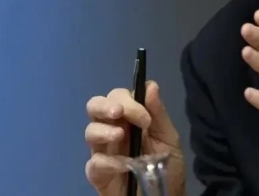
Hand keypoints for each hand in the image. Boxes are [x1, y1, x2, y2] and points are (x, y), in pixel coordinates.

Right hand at [84, 81, 185, 195]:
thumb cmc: (167, 167)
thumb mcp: (168, 138)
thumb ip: (158, 113)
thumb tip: (150, 85)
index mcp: (128, 119)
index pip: (117, 97)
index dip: (128, 101)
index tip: (145, 118)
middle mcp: (111, 130)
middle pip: (95, 106)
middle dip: (104, 106)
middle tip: (118, 112)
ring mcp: (103, 151)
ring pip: (90, 131)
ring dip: (103, 130)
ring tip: (120, 137)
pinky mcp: (98, 174)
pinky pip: (94, 162)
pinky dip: (108, 161)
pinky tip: (124, 165)